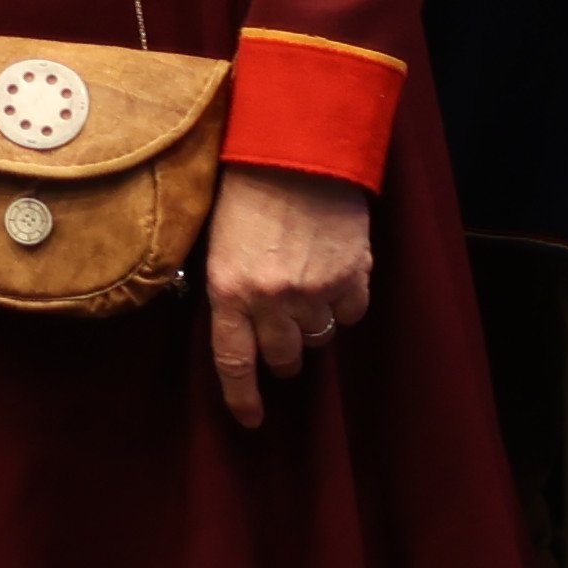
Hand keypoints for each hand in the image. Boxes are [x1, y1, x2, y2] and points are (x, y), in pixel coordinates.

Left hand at [202, 164, 372, 429]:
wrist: (296, 148)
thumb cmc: (245, 187)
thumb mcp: (215, 238)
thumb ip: (223, 284)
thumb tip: (227, 322)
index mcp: (228, 289)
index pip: (233, 362)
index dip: (243, 398)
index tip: (251, 419)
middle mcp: (271, 299)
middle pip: (282, 359)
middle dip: (280, 355)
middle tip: (280, 340)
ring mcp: (315, 290)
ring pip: (317, 338)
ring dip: (309, 326)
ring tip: (304, 295)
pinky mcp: (352, 276)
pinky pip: (350, 313)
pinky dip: (343, 303)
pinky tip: (333, 276)